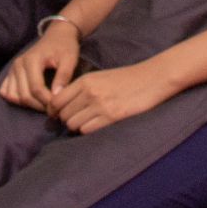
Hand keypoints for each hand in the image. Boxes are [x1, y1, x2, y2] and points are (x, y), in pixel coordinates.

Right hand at [0, 21, 82, 112]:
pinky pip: (7, 92)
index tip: (60, 106)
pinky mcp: (10, 73)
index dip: (48, 101)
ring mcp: (12, 69)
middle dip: (40, 106)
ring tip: (45, 104)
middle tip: (54, 108)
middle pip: (24, 95)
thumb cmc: (64, 47)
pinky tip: (32, 99)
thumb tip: (56, 96)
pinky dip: (18, 100)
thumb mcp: (70, 59)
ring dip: (29, 105)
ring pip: (14, 96)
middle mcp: (18, 65)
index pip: (36, 89)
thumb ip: (64, 76)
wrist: (56, 36)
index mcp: (32, 60)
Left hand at [49, 61, 174, 134]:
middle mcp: (89, 92)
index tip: (58, 114)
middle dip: (66, 119)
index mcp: (86, 80)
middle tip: (76, 119)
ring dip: (77, 126)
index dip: (54, 110)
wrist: (152, 78)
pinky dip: (89, 130)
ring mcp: (100, 105)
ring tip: (87, 122)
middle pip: (63, 114)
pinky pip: (87, 130)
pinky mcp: (111, 117)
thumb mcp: (101, 77)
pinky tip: (97, 124)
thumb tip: (63, 105)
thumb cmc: (127, 78)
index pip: (57, 100)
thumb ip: (82, 88)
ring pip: (73, 124)